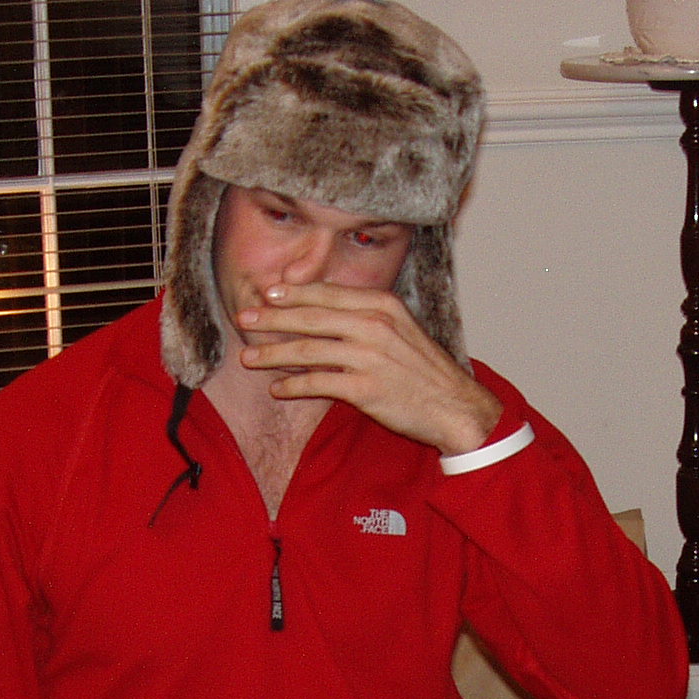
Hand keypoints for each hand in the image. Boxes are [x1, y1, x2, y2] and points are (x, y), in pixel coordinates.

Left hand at [235, 282, 503, 453]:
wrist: (454, 405)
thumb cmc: (425, 369)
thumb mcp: (401, 328)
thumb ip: (367, 316)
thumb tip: (325, 312)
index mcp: (382, 305)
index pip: (328, 293)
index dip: (293, 293)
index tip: (267, 293)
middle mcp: (374, 325)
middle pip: (311, 317)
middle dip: (272, 318)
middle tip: (244, 320)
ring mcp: (369, 356)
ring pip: (308, 349)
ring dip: (273, 354)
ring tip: (249, 358)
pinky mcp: (365, 388)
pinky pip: (318, 383)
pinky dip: (294, 385)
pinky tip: (278, 388)